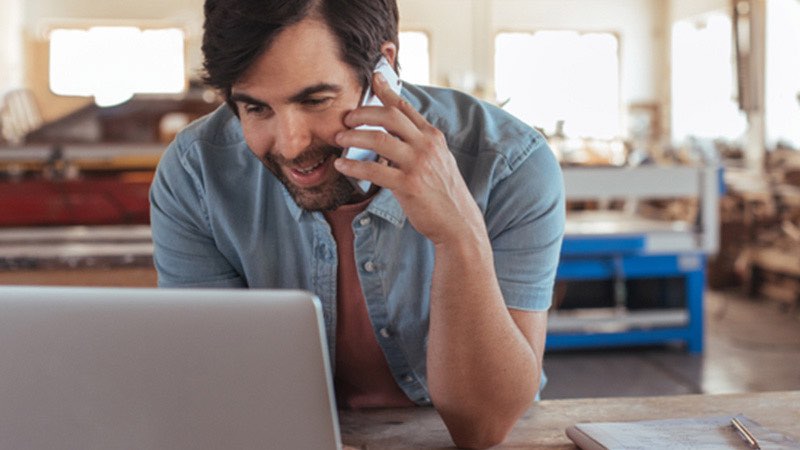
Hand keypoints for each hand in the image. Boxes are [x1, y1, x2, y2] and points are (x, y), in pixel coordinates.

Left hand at [334, 73, 485, 246]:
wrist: (457, 222)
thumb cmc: (442, 193)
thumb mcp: (437, 161)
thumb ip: (418, 144)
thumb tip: (391, 135)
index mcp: (433, 137)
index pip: (406, 107)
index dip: (387, 91)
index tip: (373, 77)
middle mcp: (427, 146)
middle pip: (390, 117)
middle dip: (363, 113)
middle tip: (346, 119)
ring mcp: (418, 164)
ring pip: (379, 140)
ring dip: (354, 137)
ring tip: (339, 140)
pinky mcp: (408, 185)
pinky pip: (374, 171)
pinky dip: (354, 167)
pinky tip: (342, 167)